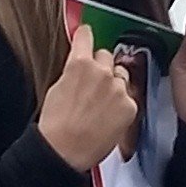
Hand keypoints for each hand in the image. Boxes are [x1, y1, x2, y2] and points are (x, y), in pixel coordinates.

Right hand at [39, 17, 142, 172]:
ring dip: (113, 85)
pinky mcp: (130, 105)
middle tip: (92, 86)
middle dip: (100, 67)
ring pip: (120, 76)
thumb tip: (80, 66)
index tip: (87, 35)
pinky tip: (108, 117)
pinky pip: (128, 97)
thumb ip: (73, 71)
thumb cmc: (56, 125)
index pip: (86, 36)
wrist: (64, 151)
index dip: (85, 36)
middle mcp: (102, 72)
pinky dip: (121, 105)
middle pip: (106, 56)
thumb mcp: (57, 88)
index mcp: (79, 64)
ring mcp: (118, 89)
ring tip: (100, 105)